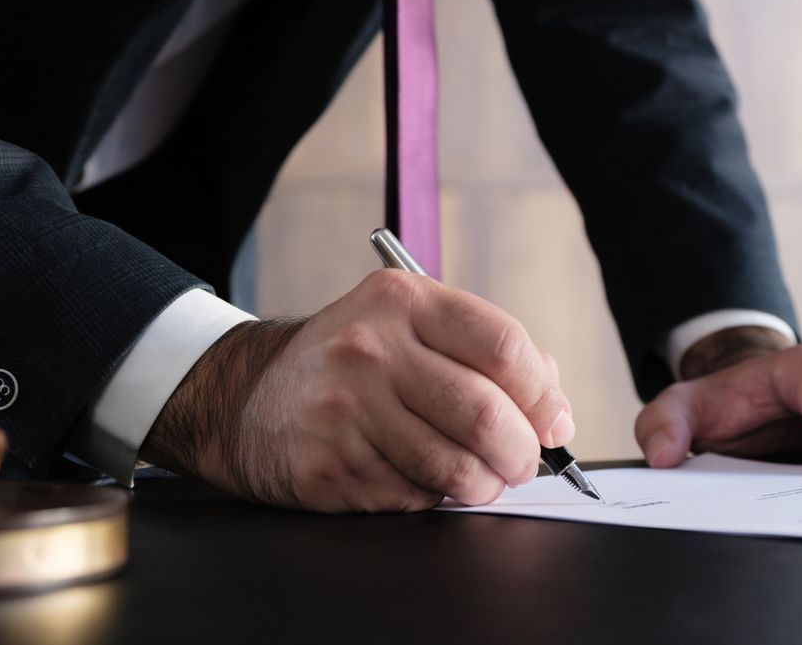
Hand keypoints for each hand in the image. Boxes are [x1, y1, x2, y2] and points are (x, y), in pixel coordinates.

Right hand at [141, 269, 573, 510]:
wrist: (247, 400)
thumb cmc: (350, 365)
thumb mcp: (408, 326)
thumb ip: (484, 351)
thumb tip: (554, 408)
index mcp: (402, 302)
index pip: (502, 345)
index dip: (543, 394)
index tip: (554, 422)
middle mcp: (371, 350)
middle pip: (484, 412)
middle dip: (522, 452)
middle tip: (523, 463)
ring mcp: (346, 411)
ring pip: (455, 467)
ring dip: (485, 486)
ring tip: (482, 479)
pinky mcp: (330, 468)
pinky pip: (415, 498)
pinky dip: (435, 499)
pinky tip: (423, 481)